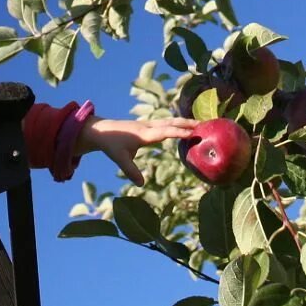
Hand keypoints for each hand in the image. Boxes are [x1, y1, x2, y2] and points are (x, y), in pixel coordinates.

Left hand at [76, 116, 198, 185]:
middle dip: (187, 123)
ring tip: (200, 124)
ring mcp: (149, 124)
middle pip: (171, 122)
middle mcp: (149, 126)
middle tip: (204, 125)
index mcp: (144, 134)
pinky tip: (185, 126)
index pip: (165, 132)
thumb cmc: (111, 145)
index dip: (179, 132)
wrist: (101, 130)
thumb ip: (131, 171)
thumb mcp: (120, 159)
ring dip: (184, 122)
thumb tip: (141, 185)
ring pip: (170, 121)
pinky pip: (166, 122)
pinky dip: (177, 123)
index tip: (193, 133)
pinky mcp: (148, 125)